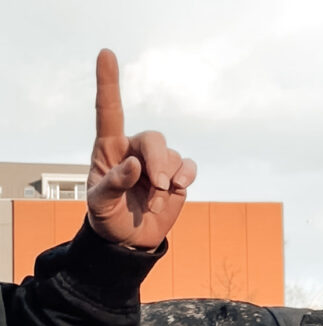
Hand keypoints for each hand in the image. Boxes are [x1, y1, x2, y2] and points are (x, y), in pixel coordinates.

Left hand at [86, 49, 196, 250]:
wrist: (131, 239)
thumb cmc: (108, 218)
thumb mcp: (100, 205)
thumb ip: (113, 184)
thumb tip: (134, 164)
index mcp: (108, 149)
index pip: (108, 110)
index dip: (108, 82)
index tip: (106, 54)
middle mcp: (134, 150)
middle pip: (153, 138)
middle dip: (158, 160)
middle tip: (157, 183)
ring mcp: (158, 162)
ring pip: (172, 155)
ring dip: (167, 179)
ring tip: (155, 201)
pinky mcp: (177, 176)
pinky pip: (188, 166)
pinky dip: (185, 176)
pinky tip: (177, 188)